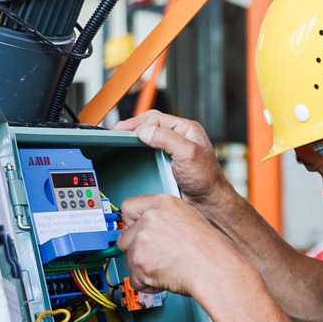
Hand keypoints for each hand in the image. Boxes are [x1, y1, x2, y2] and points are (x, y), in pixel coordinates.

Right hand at [114, 111, 233, 211]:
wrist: (207, 203)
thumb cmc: (206, 179)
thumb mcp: (188, 154)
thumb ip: (167, 139)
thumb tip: (145, 131)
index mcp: (186, 129)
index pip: (157, 118)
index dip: (140, 124)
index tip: (126, 133)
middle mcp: (179, 137)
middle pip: (150, 125)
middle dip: (132, 127)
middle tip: (116, 132)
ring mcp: (171, 150)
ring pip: (147, 138)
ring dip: (133, 138)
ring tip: (119, 139)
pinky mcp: (165, 163)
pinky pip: (147, 153)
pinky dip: (136, 152)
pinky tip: (129, 153)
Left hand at [117, 192, 237, 296]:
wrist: (216, 270)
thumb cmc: (210, 251)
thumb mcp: (189, 220)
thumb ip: (165, 220)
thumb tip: (148, 229)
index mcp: (164, 203)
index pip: (129, 207)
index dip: (131, 224)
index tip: (135, 233)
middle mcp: (151, 218)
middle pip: (124, 238)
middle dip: (137, 252)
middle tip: (158, 258)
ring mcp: (144, 239)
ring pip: (129, 260)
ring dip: (144, 269)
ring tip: (168, 268)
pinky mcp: (140, 261)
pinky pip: (134, 279)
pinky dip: (147, 284)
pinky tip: (166, 278)